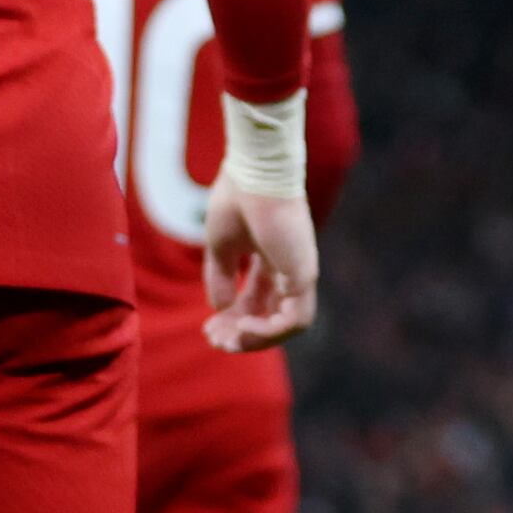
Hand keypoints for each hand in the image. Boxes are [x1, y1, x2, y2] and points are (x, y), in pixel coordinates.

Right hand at [200, 180, 320, 351]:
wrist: (255, 172)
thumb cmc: (238, 197)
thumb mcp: (221, 245)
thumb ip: (221, 276)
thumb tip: (219, 308)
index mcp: (272, 258)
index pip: (257, 301)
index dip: (233, 319)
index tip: (208, 328)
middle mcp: (289, 268)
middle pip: (269, 316)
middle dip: (240, 333)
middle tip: (214, 341)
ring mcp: (299, 273)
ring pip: (284, 325)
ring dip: (255, 339)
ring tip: (227, 340)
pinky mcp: (304, 275)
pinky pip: (294, 320)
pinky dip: (270, 332)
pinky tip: (243, 328)